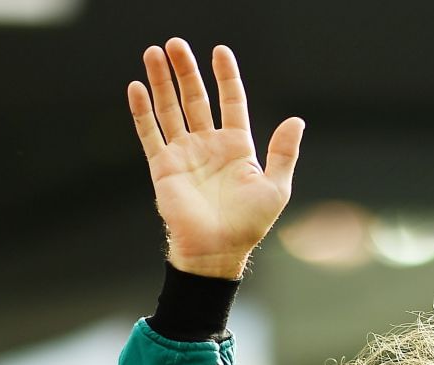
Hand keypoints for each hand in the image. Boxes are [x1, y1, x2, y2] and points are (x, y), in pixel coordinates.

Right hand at [128, 38, 302, 279]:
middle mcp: (209, 145)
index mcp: (237, 147)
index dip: (226, 76)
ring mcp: (184, 154)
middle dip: (186, 70)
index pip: (230, 101)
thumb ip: (284, 153)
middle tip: (176, 44)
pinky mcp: (163, 167)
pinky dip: (142, 111)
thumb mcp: (276, 188)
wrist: (217, 251)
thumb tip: (296, 121)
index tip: (220, 51)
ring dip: (162, 81)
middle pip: (195, 98)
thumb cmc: (249, 225)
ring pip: (170, 109)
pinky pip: (150, 134)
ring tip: (154, 53)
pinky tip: (137, 88)